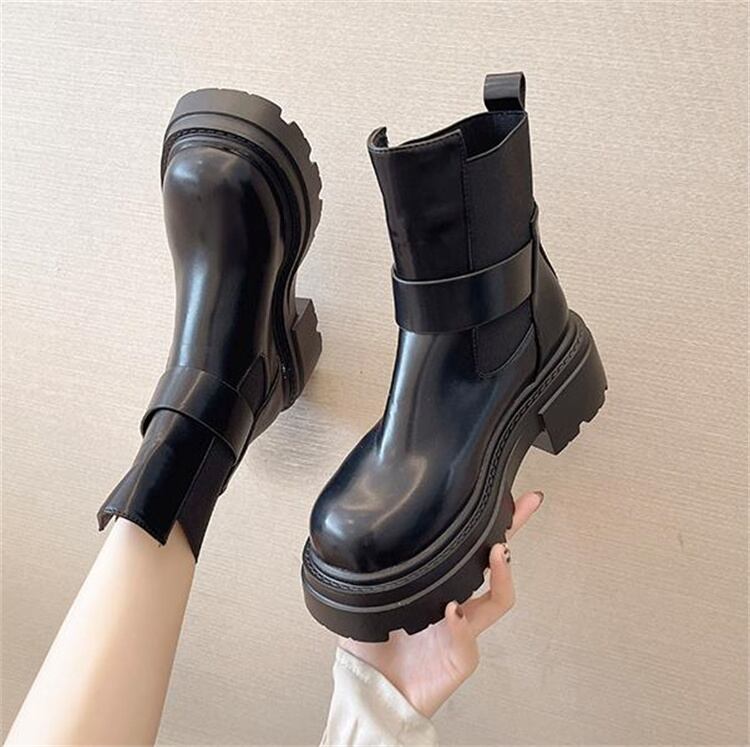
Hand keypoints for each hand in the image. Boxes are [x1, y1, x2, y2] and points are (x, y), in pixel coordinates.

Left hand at [339, 490, 543, 717]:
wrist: (373, 691)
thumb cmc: (373, 647)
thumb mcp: (370, 596)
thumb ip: (376, 571)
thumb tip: (371, 531)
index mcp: (440, 588)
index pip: (468, 551)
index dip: (486, 525)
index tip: (502, 496)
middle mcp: (458, 605)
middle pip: (497, 567)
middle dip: (512, 534)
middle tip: (524, 508)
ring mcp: (463, 631)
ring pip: (497, 601)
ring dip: (501, 576)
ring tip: (497, 554)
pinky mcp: (460, 658)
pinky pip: (466, 637)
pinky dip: (460, 624)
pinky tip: (452, 611)